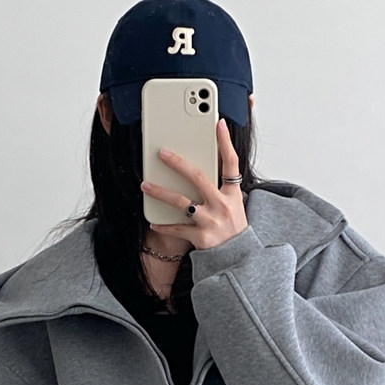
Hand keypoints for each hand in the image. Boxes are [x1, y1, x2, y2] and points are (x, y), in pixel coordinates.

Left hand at [140, 117, 247, 252]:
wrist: (240, 260)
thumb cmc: (233, 229)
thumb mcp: (235, 206)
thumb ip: (221, 188)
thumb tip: (203, 169)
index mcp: (233, 194)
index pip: (231, 163)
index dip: (225, 142)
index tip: (218, 123)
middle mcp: (223, 205)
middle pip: (199, 178)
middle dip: (178, 163)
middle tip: (162, 153)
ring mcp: (211, 222)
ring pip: (181, 202)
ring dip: (160, 192)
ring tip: (145, 185)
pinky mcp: (201, 238)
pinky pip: (177, 228)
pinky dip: (163, 225)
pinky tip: (152, 222)